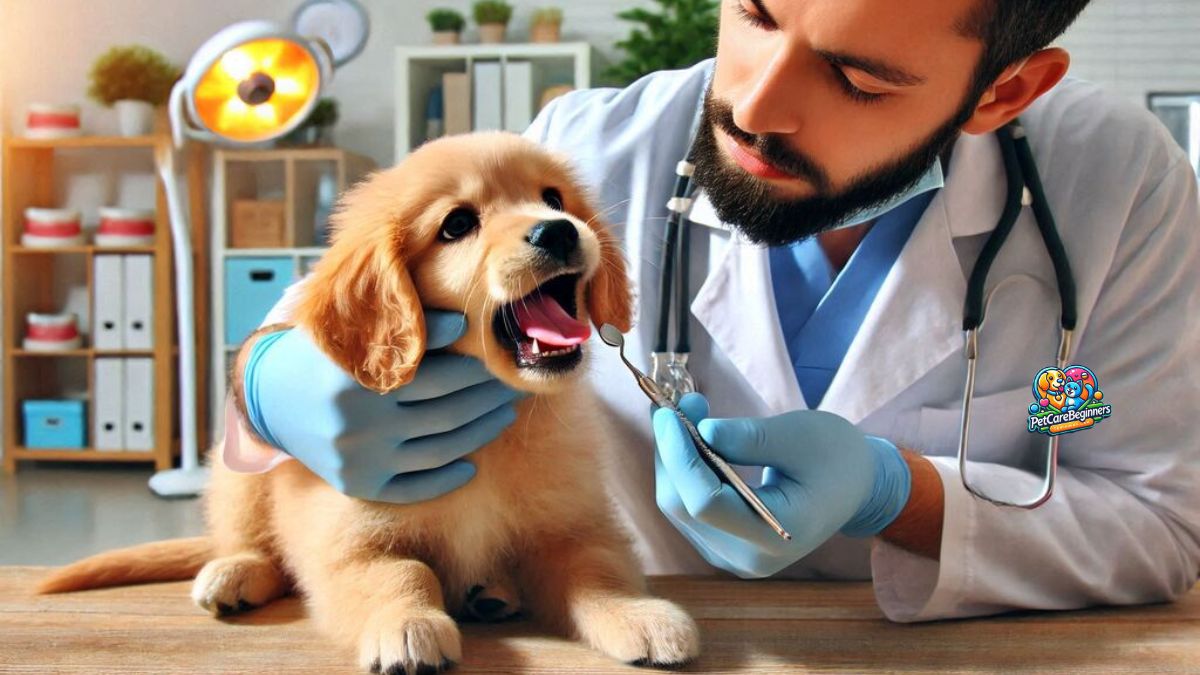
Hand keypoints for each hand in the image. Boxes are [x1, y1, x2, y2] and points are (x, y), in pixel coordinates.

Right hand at [242, 310, 520, 503]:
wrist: (269, 397)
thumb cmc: (325, 353)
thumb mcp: (355, 331)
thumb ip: (405, 328)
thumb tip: (462, 324)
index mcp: (356, 380)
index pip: (435, 375)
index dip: (474, 365)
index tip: (498, 356)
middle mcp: (357, 423)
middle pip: (445, 411)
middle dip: (487, 395)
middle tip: (514, 382)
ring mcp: (359, 458)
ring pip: (440, 448)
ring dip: (481, 430)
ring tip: (504, 411)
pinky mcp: (358, 485)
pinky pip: (415, 487)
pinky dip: (448, 477)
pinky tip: (471, 464)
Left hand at [652, 394, 910, 577]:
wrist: (856, 487)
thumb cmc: (835, 456)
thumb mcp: (799, 437)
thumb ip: (750, 438)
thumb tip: (701, 430)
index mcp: (775, 536)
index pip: (706, 503)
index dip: (680, 457)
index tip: (669, 413)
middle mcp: (748, 559)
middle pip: (684, 507)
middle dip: (672, 452)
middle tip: (677, 403)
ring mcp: (733, 558)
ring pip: (678, 507)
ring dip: (674, 458)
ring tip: (689, 411)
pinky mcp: (723, 546)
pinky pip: (688, 508)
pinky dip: (684, 471)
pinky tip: (693, 438)